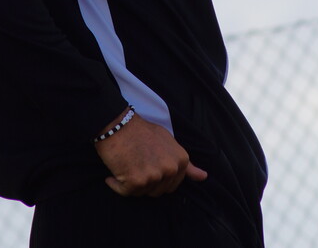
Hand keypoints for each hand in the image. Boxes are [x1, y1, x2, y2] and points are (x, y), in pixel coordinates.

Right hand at [94, 110, 208, 196]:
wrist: (118, 123)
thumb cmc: (141, 132)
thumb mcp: (169, 142)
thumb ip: (186, 164)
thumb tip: (203, 177)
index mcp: (181, 160)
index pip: (173, 185)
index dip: (158, 177)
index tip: (148, 164)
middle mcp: (170, 169)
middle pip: (158, 191)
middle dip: (145, 181)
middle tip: (136, 163)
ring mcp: (154, 176)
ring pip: (141, 193)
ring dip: (131, 183)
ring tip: (127, 163)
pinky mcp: (136, 181)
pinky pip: (124, 192)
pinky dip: (116, 184)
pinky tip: (114, 171)